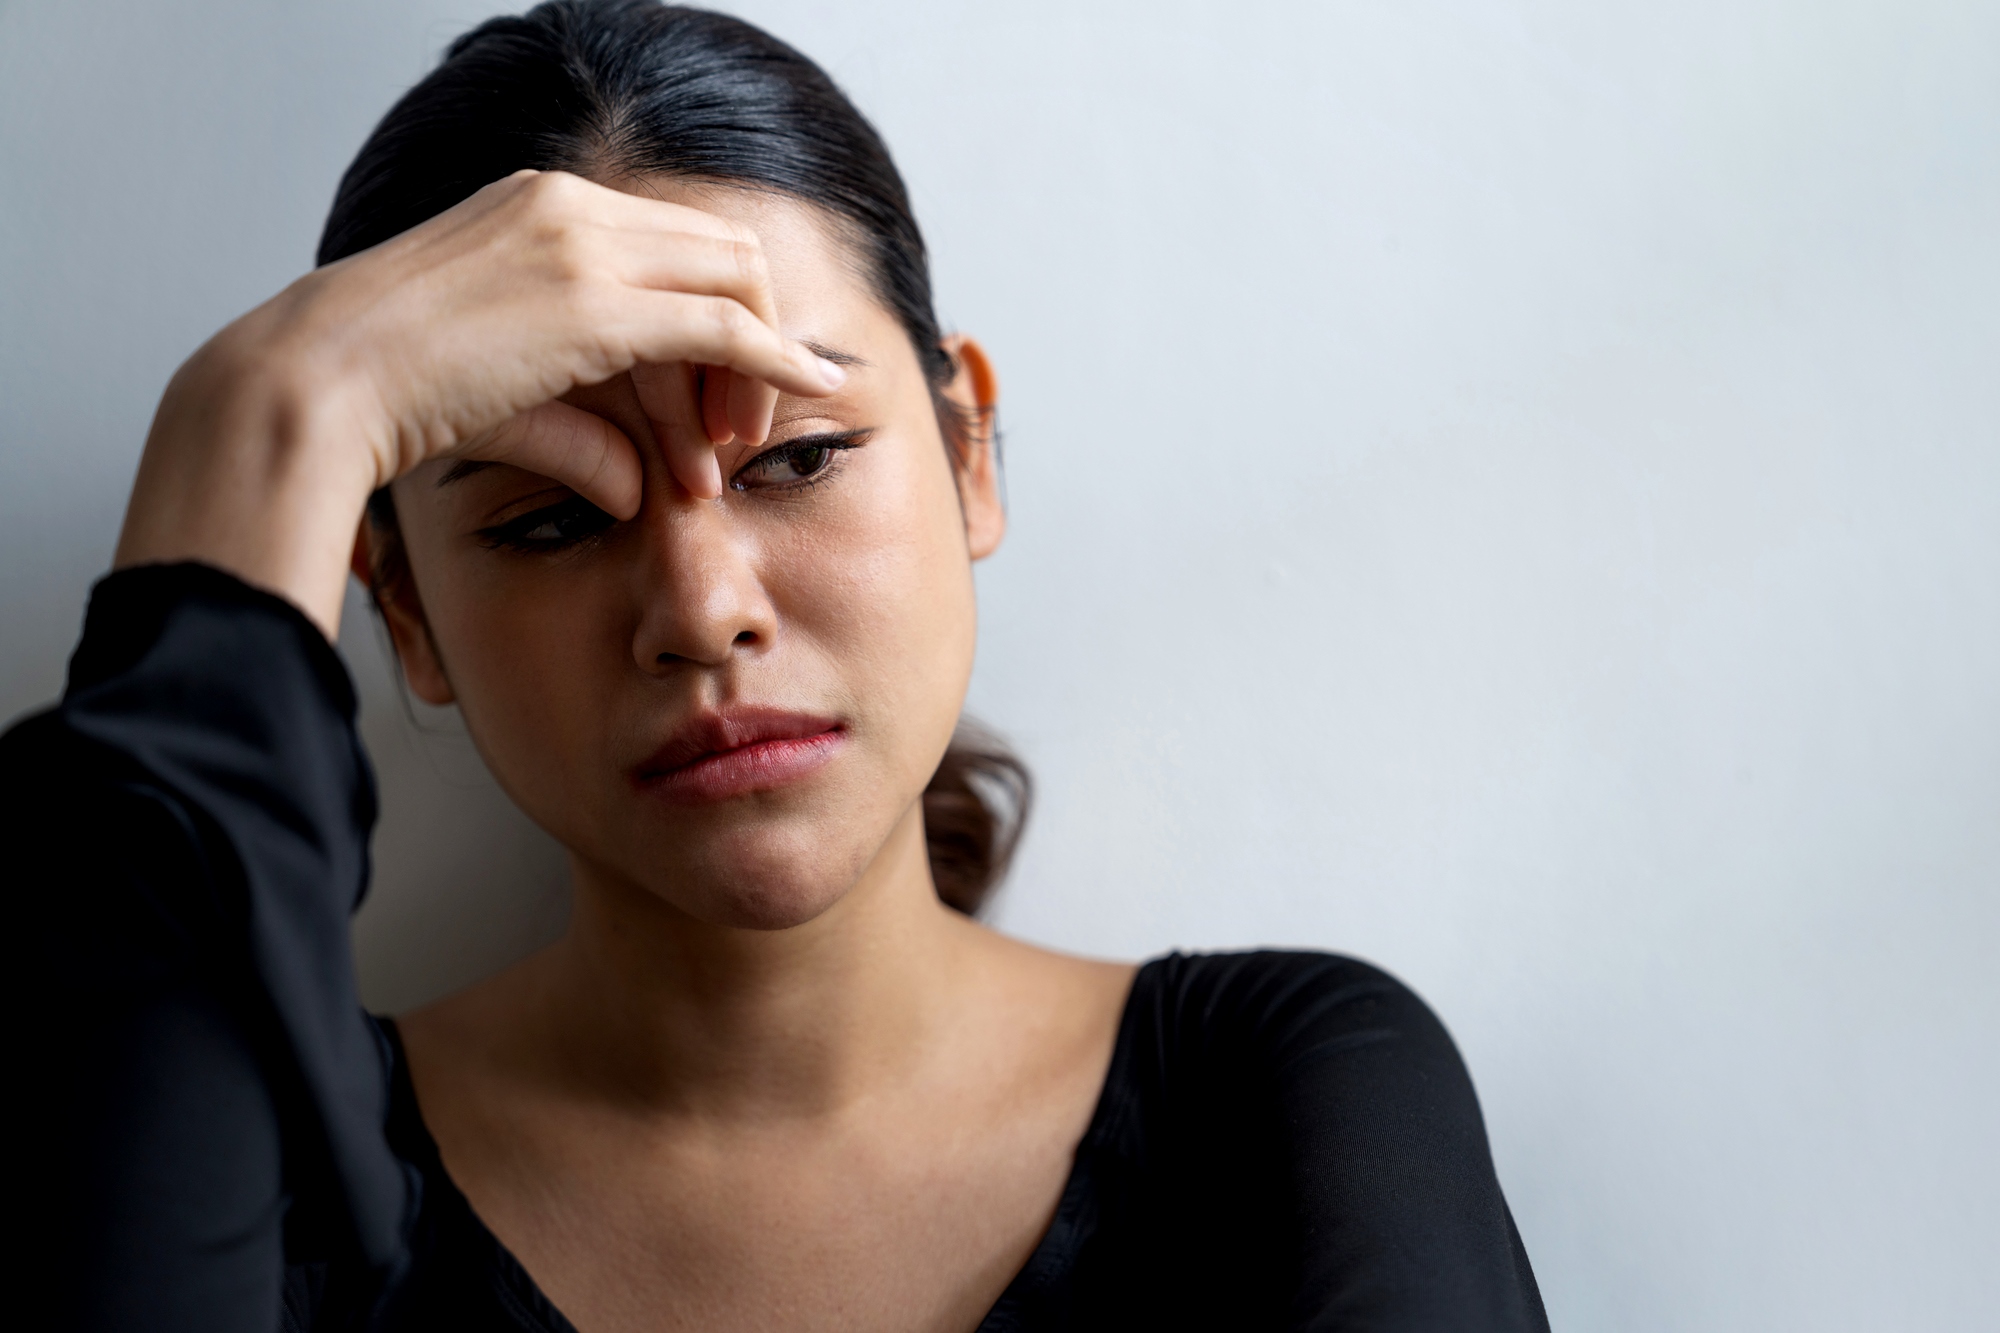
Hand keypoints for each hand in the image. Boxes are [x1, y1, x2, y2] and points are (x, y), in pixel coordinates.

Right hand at [114, 170, 845, 636]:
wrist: (314, 382)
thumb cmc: (383, 395)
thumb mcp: (499, 398)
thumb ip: (580, 433)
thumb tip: (639, 488)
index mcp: (540, 204)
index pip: (668, 248)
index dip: (712, 322)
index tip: (710, 406)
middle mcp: (569, 205)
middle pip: (719, 253)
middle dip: (749, 338)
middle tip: (736, 429)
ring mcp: (583, 244)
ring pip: (733, 283)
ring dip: (752, 366)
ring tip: (730, 450)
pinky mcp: (594, 302)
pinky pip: (724, 324)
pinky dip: (773, 361)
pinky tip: (807, 394)